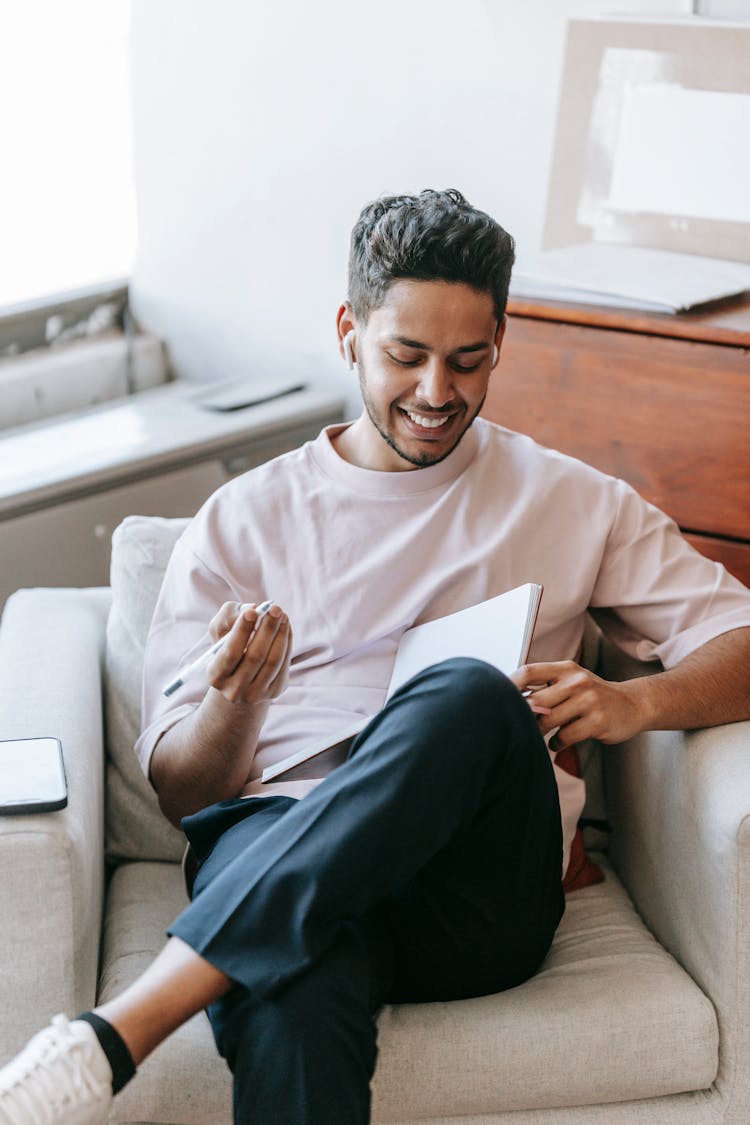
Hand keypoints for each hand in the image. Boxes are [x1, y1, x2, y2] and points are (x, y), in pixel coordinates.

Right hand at [205, 600, 291, 706]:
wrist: (240, 679)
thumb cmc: (228, 647)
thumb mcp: (221, 633)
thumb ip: (229, 617)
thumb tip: (254, 609)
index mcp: (216, 675)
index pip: (230, 652)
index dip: (242, 631)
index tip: (253, 611)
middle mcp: (234, 690)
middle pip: (255, 656)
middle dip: (267, 629)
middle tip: (274, 608)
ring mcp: (256, 694)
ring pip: (273, 659)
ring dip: (280, 633)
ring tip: (282, 615)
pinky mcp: (275, 691)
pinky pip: (284, 663)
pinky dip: (286, 642)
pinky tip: (285, 627)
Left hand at [511, 661, 646, 748]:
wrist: (634, 704)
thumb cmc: (593, 695)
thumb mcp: (572, 680)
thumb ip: (546, 686)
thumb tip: (508, 697)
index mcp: (566, 668)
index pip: (529, 671)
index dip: (509, 685)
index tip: (496, 698)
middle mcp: (577, 681)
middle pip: (535, 701)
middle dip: (525, 717)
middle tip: (521, 726)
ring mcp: (589, 701)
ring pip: (548, 721)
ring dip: (541, 732)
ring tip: (544, 734)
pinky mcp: (597, 722)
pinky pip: (565, 737)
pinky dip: (557, 744)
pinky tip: (559, 743)